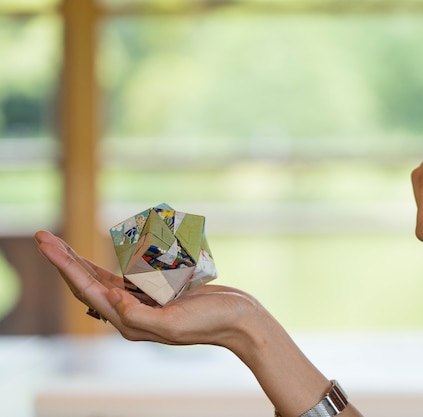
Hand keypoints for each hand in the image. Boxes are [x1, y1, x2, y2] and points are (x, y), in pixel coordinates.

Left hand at [34, 230, 263, 350]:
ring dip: (81, 261)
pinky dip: (110, 263)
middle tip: (43, 236)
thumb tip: (108, 296)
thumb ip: (139, 316)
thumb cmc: (212, 323)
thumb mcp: (175, 324)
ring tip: (61, 244)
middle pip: (88, 284)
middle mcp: (132, 314)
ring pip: (103, 279)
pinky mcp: (158, 293)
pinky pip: (126, 276)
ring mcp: (145, 303)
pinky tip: (100, 254)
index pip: (88, 290)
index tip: (47, 244)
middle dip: (64, 260)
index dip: (64, 266)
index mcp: (131, 323)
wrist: (240, 321)